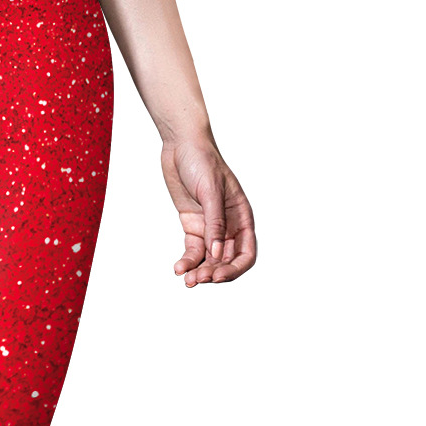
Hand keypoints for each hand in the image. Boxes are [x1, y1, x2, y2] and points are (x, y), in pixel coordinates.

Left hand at [162, 138, 256, 285]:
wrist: (180, 145)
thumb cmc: (202, 160)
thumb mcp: (210, 192)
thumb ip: (215, 223)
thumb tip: (217, 252)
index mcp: (242, 216)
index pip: (246, 252)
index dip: (234, 268)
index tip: (217, 277)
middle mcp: (229, 225)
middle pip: (227, 260)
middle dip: (213, 273)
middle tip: (196, 280)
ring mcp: (210, 227)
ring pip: (209, 259)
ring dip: (199, 271)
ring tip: (186, 279)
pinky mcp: (193, 226)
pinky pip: (193, 250)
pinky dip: (187, 261)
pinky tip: (178, 268)